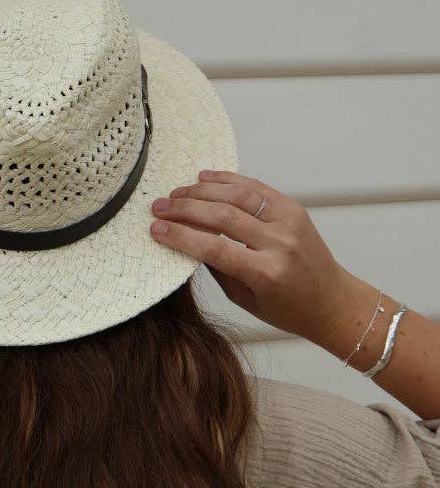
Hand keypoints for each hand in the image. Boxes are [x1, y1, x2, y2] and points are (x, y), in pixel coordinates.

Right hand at [149, 170, 351, 343]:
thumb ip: (217, 268)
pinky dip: (228, 180)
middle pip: (223, 217)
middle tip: (158, 207)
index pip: (214, 248)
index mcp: (267, 273)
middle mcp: (280, 244)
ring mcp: (290, 222)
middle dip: (185, 209)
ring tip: (176, 192)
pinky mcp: (294, 208)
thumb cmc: (287, 308)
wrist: (332, 301)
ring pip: (238, 195)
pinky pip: (256, 188)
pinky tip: (204, 178)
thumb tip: (186, 239)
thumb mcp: (245, 300)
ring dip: (202, 191)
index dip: (181, 236)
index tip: (155, 229)